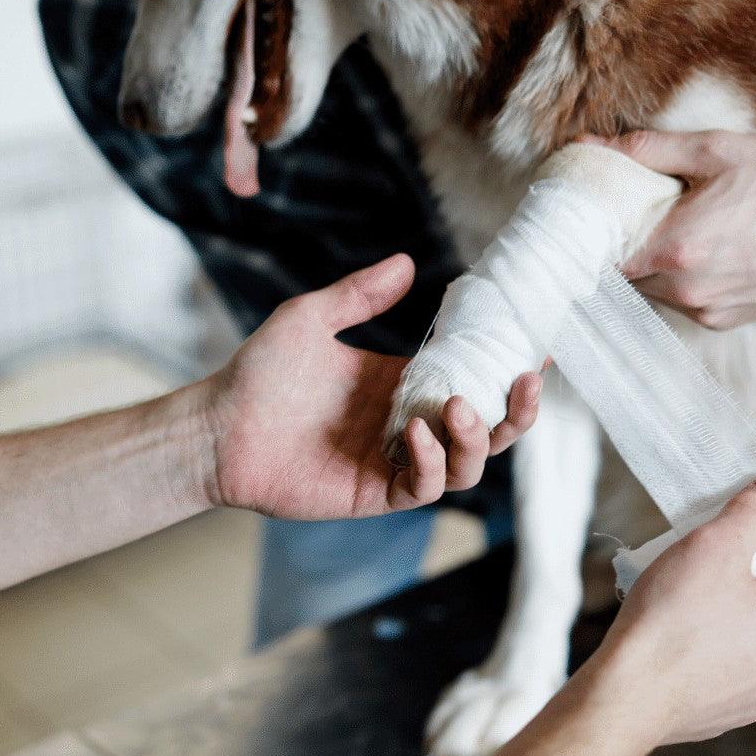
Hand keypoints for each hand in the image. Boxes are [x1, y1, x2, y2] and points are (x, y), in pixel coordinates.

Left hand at [201, 255, 541, 519]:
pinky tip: (416, 432)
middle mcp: (408, 422)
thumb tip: (407, 263)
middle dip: (516, 411)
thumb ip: (358, 295)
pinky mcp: (375, 492)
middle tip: (522, 381)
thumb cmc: (257, 373)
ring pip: (466, 464)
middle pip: (486, 427)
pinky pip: (422, 487)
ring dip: (477, 438)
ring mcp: (395, 461)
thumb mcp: (310, 318)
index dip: (508, 367)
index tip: (539, 347)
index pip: (472, 377)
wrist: (216, 428)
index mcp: (402, 381)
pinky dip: (431, 463)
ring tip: (460, 408)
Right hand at [582, 473, 755, 748]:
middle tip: (710, 562)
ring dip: (733, 617)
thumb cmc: (674, 618)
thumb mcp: (716, 545)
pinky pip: (730, 670)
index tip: (747, 530)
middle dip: (753, 578)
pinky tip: (677, 641)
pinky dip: (711, 652)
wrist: (629, 696)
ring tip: (686, 603)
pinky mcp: (729, 713)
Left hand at [596, 131, 755, 328]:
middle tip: (634, 219)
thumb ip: (647, 150)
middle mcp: (690, 288)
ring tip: (674, 233)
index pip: (605, 255)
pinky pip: (685, 305)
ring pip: (654, 293)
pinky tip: (704, 254)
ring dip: (654, 268)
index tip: (595, 218)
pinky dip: (684, 283)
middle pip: (627, 276)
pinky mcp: (729, 321)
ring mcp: (710, 310)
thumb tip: (591, 146)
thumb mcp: (715, 149)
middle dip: (625, 249)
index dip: (596, 237)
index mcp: (679, 246)